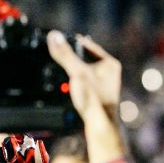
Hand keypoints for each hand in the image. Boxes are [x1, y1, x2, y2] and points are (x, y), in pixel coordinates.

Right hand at [0, 134, 54, 162]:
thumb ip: (43, 159)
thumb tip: (39, 142)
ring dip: (1, 159)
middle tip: (11, 160)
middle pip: (6, 143)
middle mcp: (18, 157)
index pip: (21, 139)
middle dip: (7, 149)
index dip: (17, 139)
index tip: (17, 146)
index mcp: (29, 154)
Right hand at [47, 30, 125, 162]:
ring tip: (60, 67)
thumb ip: (65, 54)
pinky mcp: (98, 94)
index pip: (87, 45)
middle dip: (71, 56)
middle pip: (85, 57)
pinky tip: (68, 83)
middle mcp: (109, 72)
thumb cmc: (94, 100)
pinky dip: (74, 79)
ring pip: (84, 69)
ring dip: (72, 68)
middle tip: (56, 53)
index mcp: (109, 63)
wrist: (100, 126)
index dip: (71, 42)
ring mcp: (104, 83)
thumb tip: (54, 36)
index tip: (57, 40)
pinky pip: (84, 80)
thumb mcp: (77, 73)